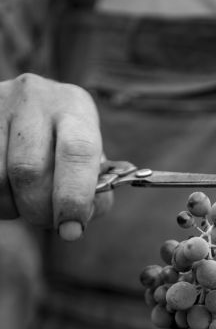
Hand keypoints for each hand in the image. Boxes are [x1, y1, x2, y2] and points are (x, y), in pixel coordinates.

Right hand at [0, 73, 112, 239]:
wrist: (27, 121)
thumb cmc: (65, 152)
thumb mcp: (90, 165)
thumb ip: (93, 196)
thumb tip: (73, 224)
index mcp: (75, 107)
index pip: (77, 151)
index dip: (74, 197)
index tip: (71, 230)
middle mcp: (36, 98)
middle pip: (30, 169)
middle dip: (39, 209)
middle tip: (46, 220)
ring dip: (12, 206)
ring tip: (24, 205)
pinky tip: (7, 194)